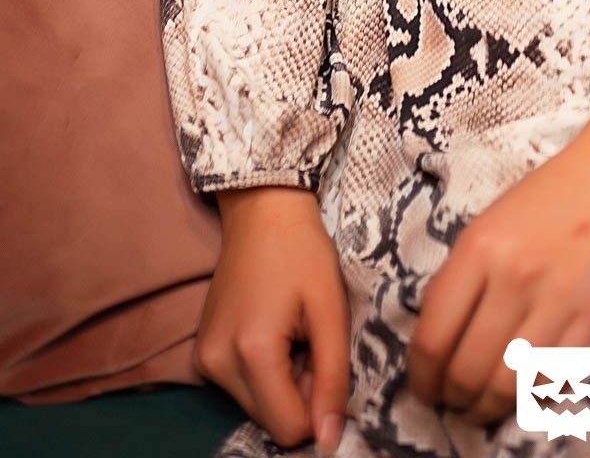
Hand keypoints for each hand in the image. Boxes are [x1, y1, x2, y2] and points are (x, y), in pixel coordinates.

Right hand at [196, 186, 350, 455]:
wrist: (262, 211)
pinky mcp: (201, 355)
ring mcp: (203, 361)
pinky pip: (240, 389)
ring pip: (256, 408)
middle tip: (309, 342)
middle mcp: (218, 364)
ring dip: (281, 384)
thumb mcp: (331, 311)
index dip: (317, 405)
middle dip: (298, 395)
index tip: (323, 359)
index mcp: (251, 353)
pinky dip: (263, 374)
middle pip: (269, 421)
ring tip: (292, 333)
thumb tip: (329, 442)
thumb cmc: (303, 252)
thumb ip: (332, 378)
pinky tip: (273, 333)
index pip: (288, 428)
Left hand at [406, 85, 589, 428]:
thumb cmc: (530, 202)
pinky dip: (531, 396)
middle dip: (450, 397)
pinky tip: (518, 390)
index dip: (421, 376)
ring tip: (477, 406)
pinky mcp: (587, 316)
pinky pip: (553, 378)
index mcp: (479, 250)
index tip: (422, 385)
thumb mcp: (476, 230)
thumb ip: (454, 284)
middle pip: (468, 370)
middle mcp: (515, 278)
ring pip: (508, 386)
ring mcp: (555, 301)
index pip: (434, 338)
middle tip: (448, 399)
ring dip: (485, 408)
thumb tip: (434, 348)